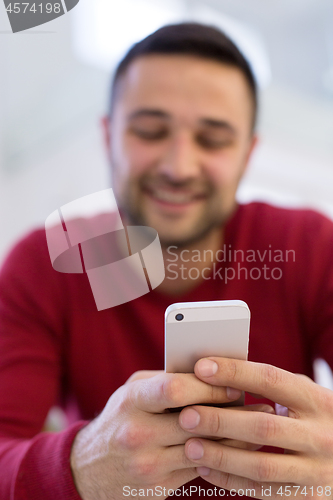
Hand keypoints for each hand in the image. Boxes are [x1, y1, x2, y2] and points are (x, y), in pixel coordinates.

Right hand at [70, 369, 244, 498]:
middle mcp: (138, 433)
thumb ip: (165, 381)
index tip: (235, 383)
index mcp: (132, 401)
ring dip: (238, 438)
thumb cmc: (119, 420)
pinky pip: (200, 469)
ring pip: (205, 449)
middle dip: (233, 413)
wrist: (87, 471)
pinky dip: (224, 457)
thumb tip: (211, 374)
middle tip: (261, 407)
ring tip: (262, 428)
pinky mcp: (158, 486)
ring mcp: (148, 463)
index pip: (175, 388)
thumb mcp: (132, 393)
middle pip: (196, 421)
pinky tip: (241, 448)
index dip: (209, 386)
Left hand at [181, 357, 332, 499]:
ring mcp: (317, 469)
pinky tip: (206, 469)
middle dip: (220, 420)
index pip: (271, 379)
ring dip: (221, 455)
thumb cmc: (318, 418)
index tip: (202, 367)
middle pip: (263, 426)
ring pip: (261, 465)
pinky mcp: (309, 496)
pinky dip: (231, 480)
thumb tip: (221, 370)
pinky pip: (264, 491)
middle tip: (186, 415)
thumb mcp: (307, 395)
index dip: (235, 372)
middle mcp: (320, 434)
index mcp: (317, 400)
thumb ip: (275, 385)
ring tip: (189, 446)